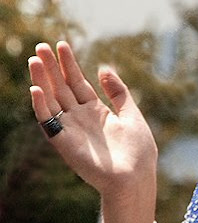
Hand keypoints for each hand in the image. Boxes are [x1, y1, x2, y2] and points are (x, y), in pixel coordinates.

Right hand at [29, 41, 156, 222]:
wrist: (136, 178)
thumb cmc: (138, 151)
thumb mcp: (132, 115)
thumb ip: (119, 93)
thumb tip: (104, 68)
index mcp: (96, 112)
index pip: (77, 83)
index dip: (69, 64)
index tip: (62, 44)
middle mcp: (80, 119)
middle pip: (62, 88)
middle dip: (52, 67)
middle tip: (42, 45)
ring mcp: (71, 130)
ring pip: (52, 100)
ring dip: (42, 81)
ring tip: (35, 60)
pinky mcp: (64, 143)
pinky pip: (49, 123)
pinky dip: (41, 107)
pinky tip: (37, 89)